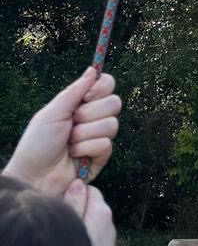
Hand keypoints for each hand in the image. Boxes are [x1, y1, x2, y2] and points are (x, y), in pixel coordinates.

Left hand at [3, 66, 121, 194]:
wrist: (34, 176)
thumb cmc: (37, 143)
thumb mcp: (52, 113)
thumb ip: (74, 91)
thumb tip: (93, 69)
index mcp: (81, 103)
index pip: (107, 84)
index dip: (102, 88)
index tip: (86, 97)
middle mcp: (93, 117)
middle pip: (114, 102)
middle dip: (89, 114)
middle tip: (72, 124)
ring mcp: (99, 136)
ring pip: (112, 124)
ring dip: (85, 134)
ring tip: (69, 143)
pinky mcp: (102, 156)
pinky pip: (106, 144)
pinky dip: (86, 149)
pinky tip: (75, 155)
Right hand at [65, 178, 116, 245]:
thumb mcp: (70, 225)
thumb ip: (73, 204)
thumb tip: (78, 183)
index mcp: (101, 212)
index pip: (89, 189)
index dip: (73, 194)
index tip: (60, 204)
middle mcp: (109, 222)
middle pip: (90, 204)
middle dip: (76, 208)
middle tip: (59, 220)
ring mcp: (109, 237)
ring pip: (91, 220)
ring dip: (79, 224)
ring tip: (65, 236)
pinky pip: (93, 234)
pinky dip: (83, 236)